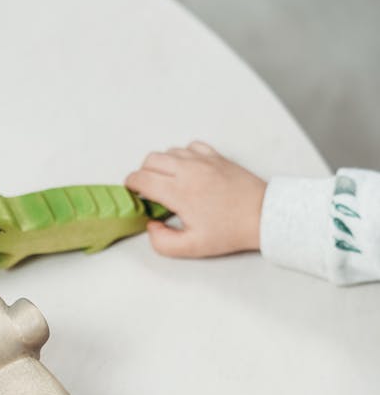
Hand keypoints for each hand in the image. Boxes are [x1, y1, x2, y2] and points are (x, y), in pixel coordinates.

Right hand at [125, 141, 265, 258]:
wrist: (262, 216)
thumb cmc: (230, 231)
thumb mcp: (191, 247)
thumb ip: (162, 242)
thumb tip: (151, 226)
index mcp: (178, 192)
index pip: (142, 178)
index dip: (131, 185)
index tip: (132, 192)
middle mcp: (188, 170)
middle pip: (151, 159)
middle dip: (143, 173)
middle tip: (148, 189)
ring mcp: (203, 160)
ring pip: (169, 151)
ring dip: (162, 165)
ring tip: (167, 182)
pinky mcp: (216, 156)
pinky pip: (190, 147)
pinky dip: (182, 156)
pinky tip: (187, 171)